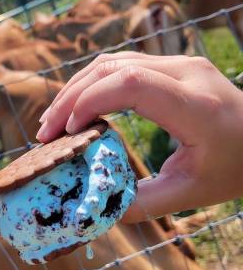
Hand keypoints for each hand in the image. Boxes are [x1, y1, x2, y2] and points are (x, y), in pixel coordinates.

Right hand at [37, 52, 242, 220]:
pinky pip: (122, 64)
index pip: (131, 84)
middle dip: (70, 98)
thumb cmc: (237, 167)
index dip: (89, 102)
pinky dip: (93, 84)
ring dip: (77, 88)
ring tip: (54, 121)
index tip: (67, 133)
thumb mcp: (192, 193)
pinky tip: (78, 107)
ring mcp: (180, 62)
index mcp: (196, 106)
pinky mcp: (172, 64)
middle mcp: (187, 72)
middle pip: (112, 68)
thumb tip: (96, 208)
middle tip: (46, 133)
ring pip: (112, 61)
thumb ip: (142, 202)